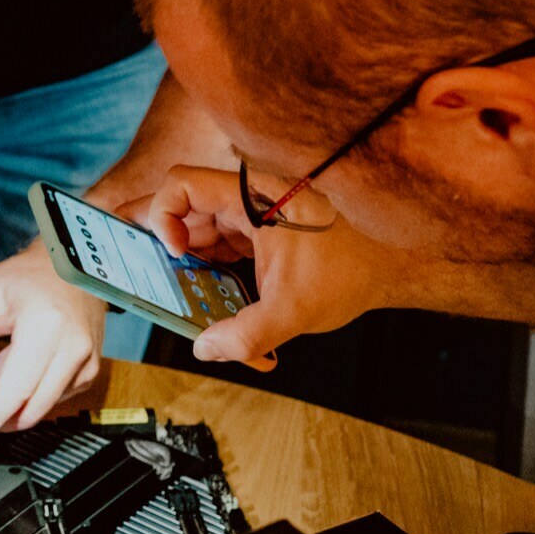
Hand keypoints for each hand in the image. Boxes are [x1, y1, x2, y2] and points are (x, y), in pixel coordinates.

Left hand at [0, 244, 107, 449]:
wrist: (71, 268)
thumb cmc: (29, 278)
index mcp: (46, 326)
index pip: (14, 390)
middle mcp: (72, 349)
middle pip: (27, 411)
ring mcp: (85, 364)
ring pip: (38, 412)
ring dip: (8, 405)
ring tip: (0, 362)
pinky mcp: (88, 374)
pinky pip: (50, 402)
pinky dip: (26, 396)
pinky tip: (20, 366)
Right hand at [119, 165, 393, 368]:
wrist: (393, 265)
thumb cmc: (351, 272)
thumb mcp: (296, 310)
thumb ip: (248, 334)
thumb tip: (205, 350)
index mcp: (252, 196)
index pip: (182, 184)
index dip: (162, 214)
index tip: (174, 253)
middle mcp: (247, 198)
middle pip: (182, 208)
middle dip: (160, 243)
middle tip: (141, 272)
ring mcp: (252, 215)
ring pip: (197, 228)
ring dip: (183, 261)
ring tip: (175, 294)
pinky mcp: (259, 233)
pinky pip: (218, 244)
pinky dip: (206, 268)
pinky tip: (206, 297)